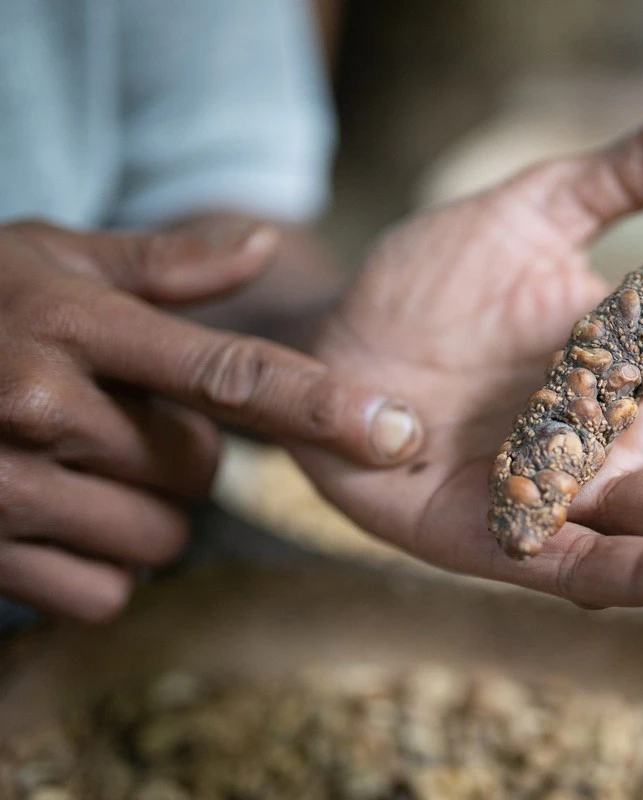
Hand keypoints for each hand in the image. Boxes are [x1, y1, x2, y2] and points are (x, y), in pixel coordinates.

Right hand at [0, 221, 421, 621]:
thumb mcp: (54, 257)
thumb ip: (165, 263)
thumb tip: (265, 243)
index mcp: (73, 324)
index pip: (227, 372)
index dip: (323, 406)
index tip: (398, 431)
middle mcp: (38, 406)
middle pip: (201, 466)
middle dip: (183, 450)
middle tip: (119, 417)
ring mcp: (2, 488)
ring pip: (159, 536)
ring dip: (144, 510)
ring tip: (82, 464)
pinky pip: (104, 590)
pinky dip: (100, 564)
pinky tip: (57, 515)